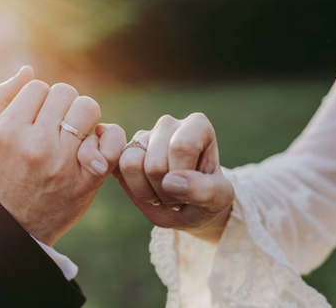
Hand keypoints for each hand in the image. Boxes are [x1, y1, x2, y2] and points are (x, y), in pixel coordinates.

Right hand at [0, 66, 125, 245]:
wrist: (20, 223)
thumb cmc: (7, 173)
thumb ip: (3, 99)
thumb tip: (28, 69)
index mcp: (8, 131)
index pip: (38, 86)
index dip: (42, 99)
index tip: (41, 118)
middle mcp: (35, 145)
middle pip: (66, 92)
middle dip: (65, 106)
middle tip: (61, 126)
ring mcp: (63, 162)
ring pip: (88, 107)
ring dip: (85, 117)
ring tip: (76, 134)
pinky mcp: (88, 178)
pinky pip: (110, 136)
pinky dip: (108, 137)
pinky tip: (95, 147)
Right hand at [115, 113, 233, 242]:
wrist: (190, 210)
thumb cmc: (207, 199)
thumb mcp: (219, 199)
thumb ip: (205, 190)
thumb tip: (171, 182)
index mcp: (197, 126)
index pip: (181, 147)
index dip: (183, 178)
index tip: (194, 187)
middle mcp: (168, 124)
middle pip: (155, 163)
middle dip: (165, 190)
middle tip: (178, 195)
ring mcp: (143, 137)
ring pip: (131, 163)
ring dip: (147, 191)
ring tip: (163, 193)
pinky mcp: (124, 151)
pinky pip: (116, 168)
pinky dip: (132, 189)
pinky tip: (148, 190)